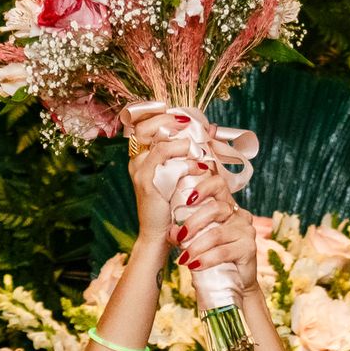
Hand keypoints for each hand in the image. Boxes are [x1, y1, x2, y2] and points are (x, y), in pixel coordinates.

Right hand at [124, 104, 199, 244]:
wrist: (160, 235)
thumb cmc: (173, 205)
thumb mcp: (182, 174)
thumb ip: (192, 151)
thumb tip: (212, 129)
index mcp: (142, 157)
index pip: (145, 124)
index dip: (162, 115)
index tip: (185, 117)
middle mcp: (137, 160)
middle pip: (145, 126)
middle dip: (169, 120)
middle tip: (190, 122)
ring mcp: (140, 171)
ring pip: (158, 142)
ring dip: (182, 139)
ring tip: (198, 145)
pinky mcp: (147, 182)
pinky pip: (164, 159)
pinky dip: (184, 158)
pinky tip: (200, 165)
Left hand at [172, 177, 258, 295]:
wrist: (231, 282)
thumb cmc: (211, 256)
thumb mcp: (195, 239)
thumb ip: (182, 231)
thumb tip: (171, 230)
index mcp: (226, 205)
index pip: (218, 183)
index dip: (203, 187)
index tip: (187, 200)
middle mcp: (239, 214)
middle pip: (215, 208)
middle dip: (192, 223)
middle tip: (179, 237)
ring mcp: (246, 230)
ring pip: (217, 233)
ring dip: (196, 246)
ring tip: (184, 258)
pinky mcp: (249, 248)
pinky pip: (223, 251)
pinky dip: (205, 259)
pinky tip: (194, 266)